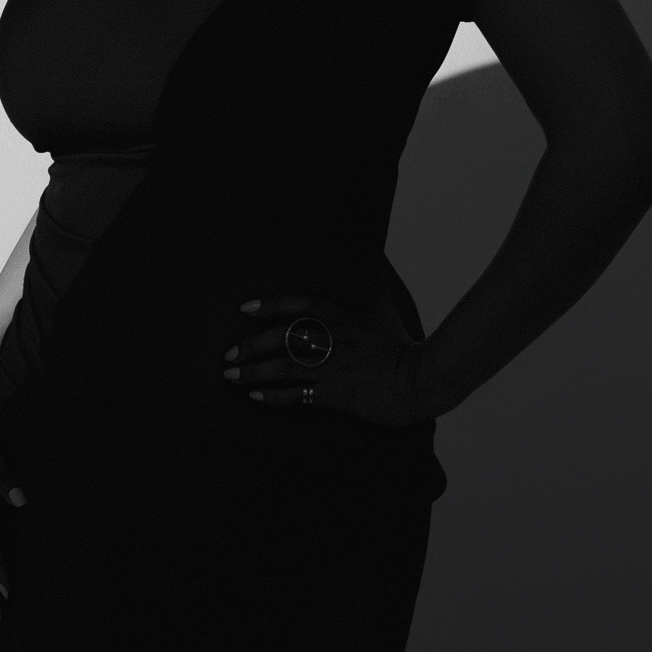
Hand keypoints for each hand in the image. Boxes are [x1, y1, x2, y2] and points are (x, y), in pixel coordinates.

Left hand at [222, 288, 434, 426]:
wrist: (422, 381)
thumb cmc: (403, 344)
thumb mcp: (386, 308)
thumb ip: (374, 282)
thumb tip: (372, 253)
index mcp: (345, 318)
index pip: (302, 305)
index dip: (272, 304)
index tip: (245, 308)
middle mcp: (336, 341)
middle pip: (286, 337)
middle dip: (252, 344)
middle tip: (228, 353)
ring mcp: (336, 369)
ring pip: (286, 367)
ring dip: (254, 372)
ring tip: (231, 375)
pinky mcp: (338, 395)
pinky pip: (299, 396)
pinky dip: (274, 397)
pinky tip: (255, 397)